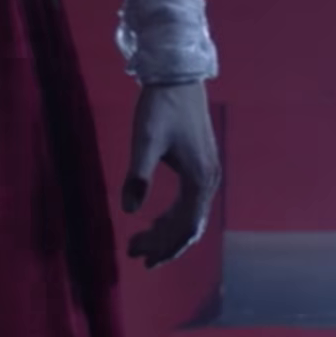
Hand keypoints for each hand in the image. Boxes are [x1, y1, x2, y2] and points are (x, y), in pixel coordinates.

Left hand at [121, 80, 218, 268]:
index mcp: (199, 179)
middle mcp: (208, 180)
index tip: (140, 259)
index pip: (185, 226)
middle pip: (189, 226)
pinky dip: (172, 216)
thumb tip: (127, 210)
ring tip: (141, 242)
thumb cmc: (161, 106)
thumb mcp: (145, 141)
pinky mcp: (201, 165)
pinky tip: (154, 220)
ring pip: (190, 216)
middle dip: (163, 244)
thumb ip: (137, 176)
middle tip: (134, 254)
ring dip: (167, 232)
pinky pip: (190, 202)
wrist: (178, 77)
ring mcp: (207, 173)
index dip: (164, 247)